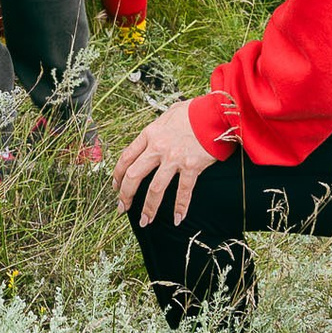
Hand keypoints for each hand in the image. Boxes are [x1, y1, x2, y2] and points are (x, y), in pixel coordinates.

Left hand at [113, 99, 218, 226]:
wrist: (216, 113)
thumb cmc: (194, 111)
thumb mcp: (169, 114)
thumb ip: (158, 127)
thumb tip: (154, 135)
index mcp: (150, 134)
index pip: (126, 157)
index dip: (118, 174)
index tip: (115, 186)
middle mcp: (158, 147)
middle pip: (134, 175)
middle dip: (126, 195)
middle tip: (123, 208)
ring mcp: (174, 158)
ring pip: (155, 189)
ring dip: (148, 208)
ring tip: (145, 221)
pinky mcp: (192, 166)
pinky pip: (183, 191)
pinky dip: (181, 207)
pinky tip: (178, 219)